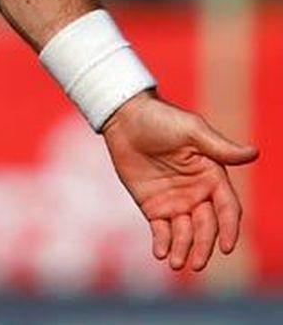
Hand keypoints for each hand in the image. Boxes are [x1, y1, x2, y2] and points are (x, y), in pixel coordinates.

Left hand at [102, 91, 257, 271]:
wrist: (124, 116)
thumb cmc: (161, 118)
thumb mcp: (191, 130)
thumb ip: (220, 147)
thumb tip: (254, 153)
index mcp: (212, 177)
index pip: (227, 209)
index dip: (229, 229)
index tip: (226, 247)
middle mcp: (198, 194)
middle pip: (207, 227)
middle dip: (204, 247)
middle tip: (195, 263)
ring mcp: (176, 202)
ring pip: (185, 233)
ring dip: (183, 250)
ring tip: (176, 263)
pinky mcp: (153, 206)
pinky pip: (162, 230)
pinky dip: (163, 243)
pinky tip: (160, 253)